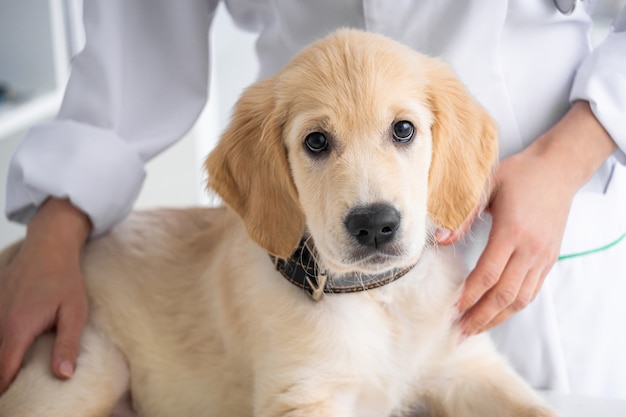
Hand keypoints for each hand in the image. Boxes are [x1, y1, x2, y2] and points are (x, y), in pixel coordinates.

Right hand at [0, 198, 90, 392]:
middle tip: (17, 387)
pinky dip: (1, 340)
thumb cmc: (65, 280)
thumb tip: (62, 375)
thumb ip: (67, 344)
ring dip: (2, 356)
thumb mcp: (74, 312)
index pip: (3, 370)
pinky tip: (12, 344)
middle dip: (2, 376)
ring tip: (16, 367)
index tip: (13, 400)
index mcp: (18, 328)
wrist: (48, 247)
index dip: (5, 389)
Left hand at [455, 101, 616, 335]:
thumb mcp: (485, 185)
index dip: (469, 295)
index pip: (488, 273)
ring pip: (520, 298)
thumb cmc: (519, 174)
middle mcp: (531, 249)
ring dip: (496, 317)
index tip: (452, 309)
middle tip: (459, 332)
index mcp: (512, 231)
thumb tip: (441, 239)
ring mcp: (543, 256)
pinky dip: (513, 306)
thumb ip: (463, 215)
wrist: (558, 169)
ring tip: (474, 329)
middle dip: (480, 316)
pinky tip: (497, 313)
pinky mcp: (549, 259)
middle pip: (504, 294)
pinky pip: (532, 291)